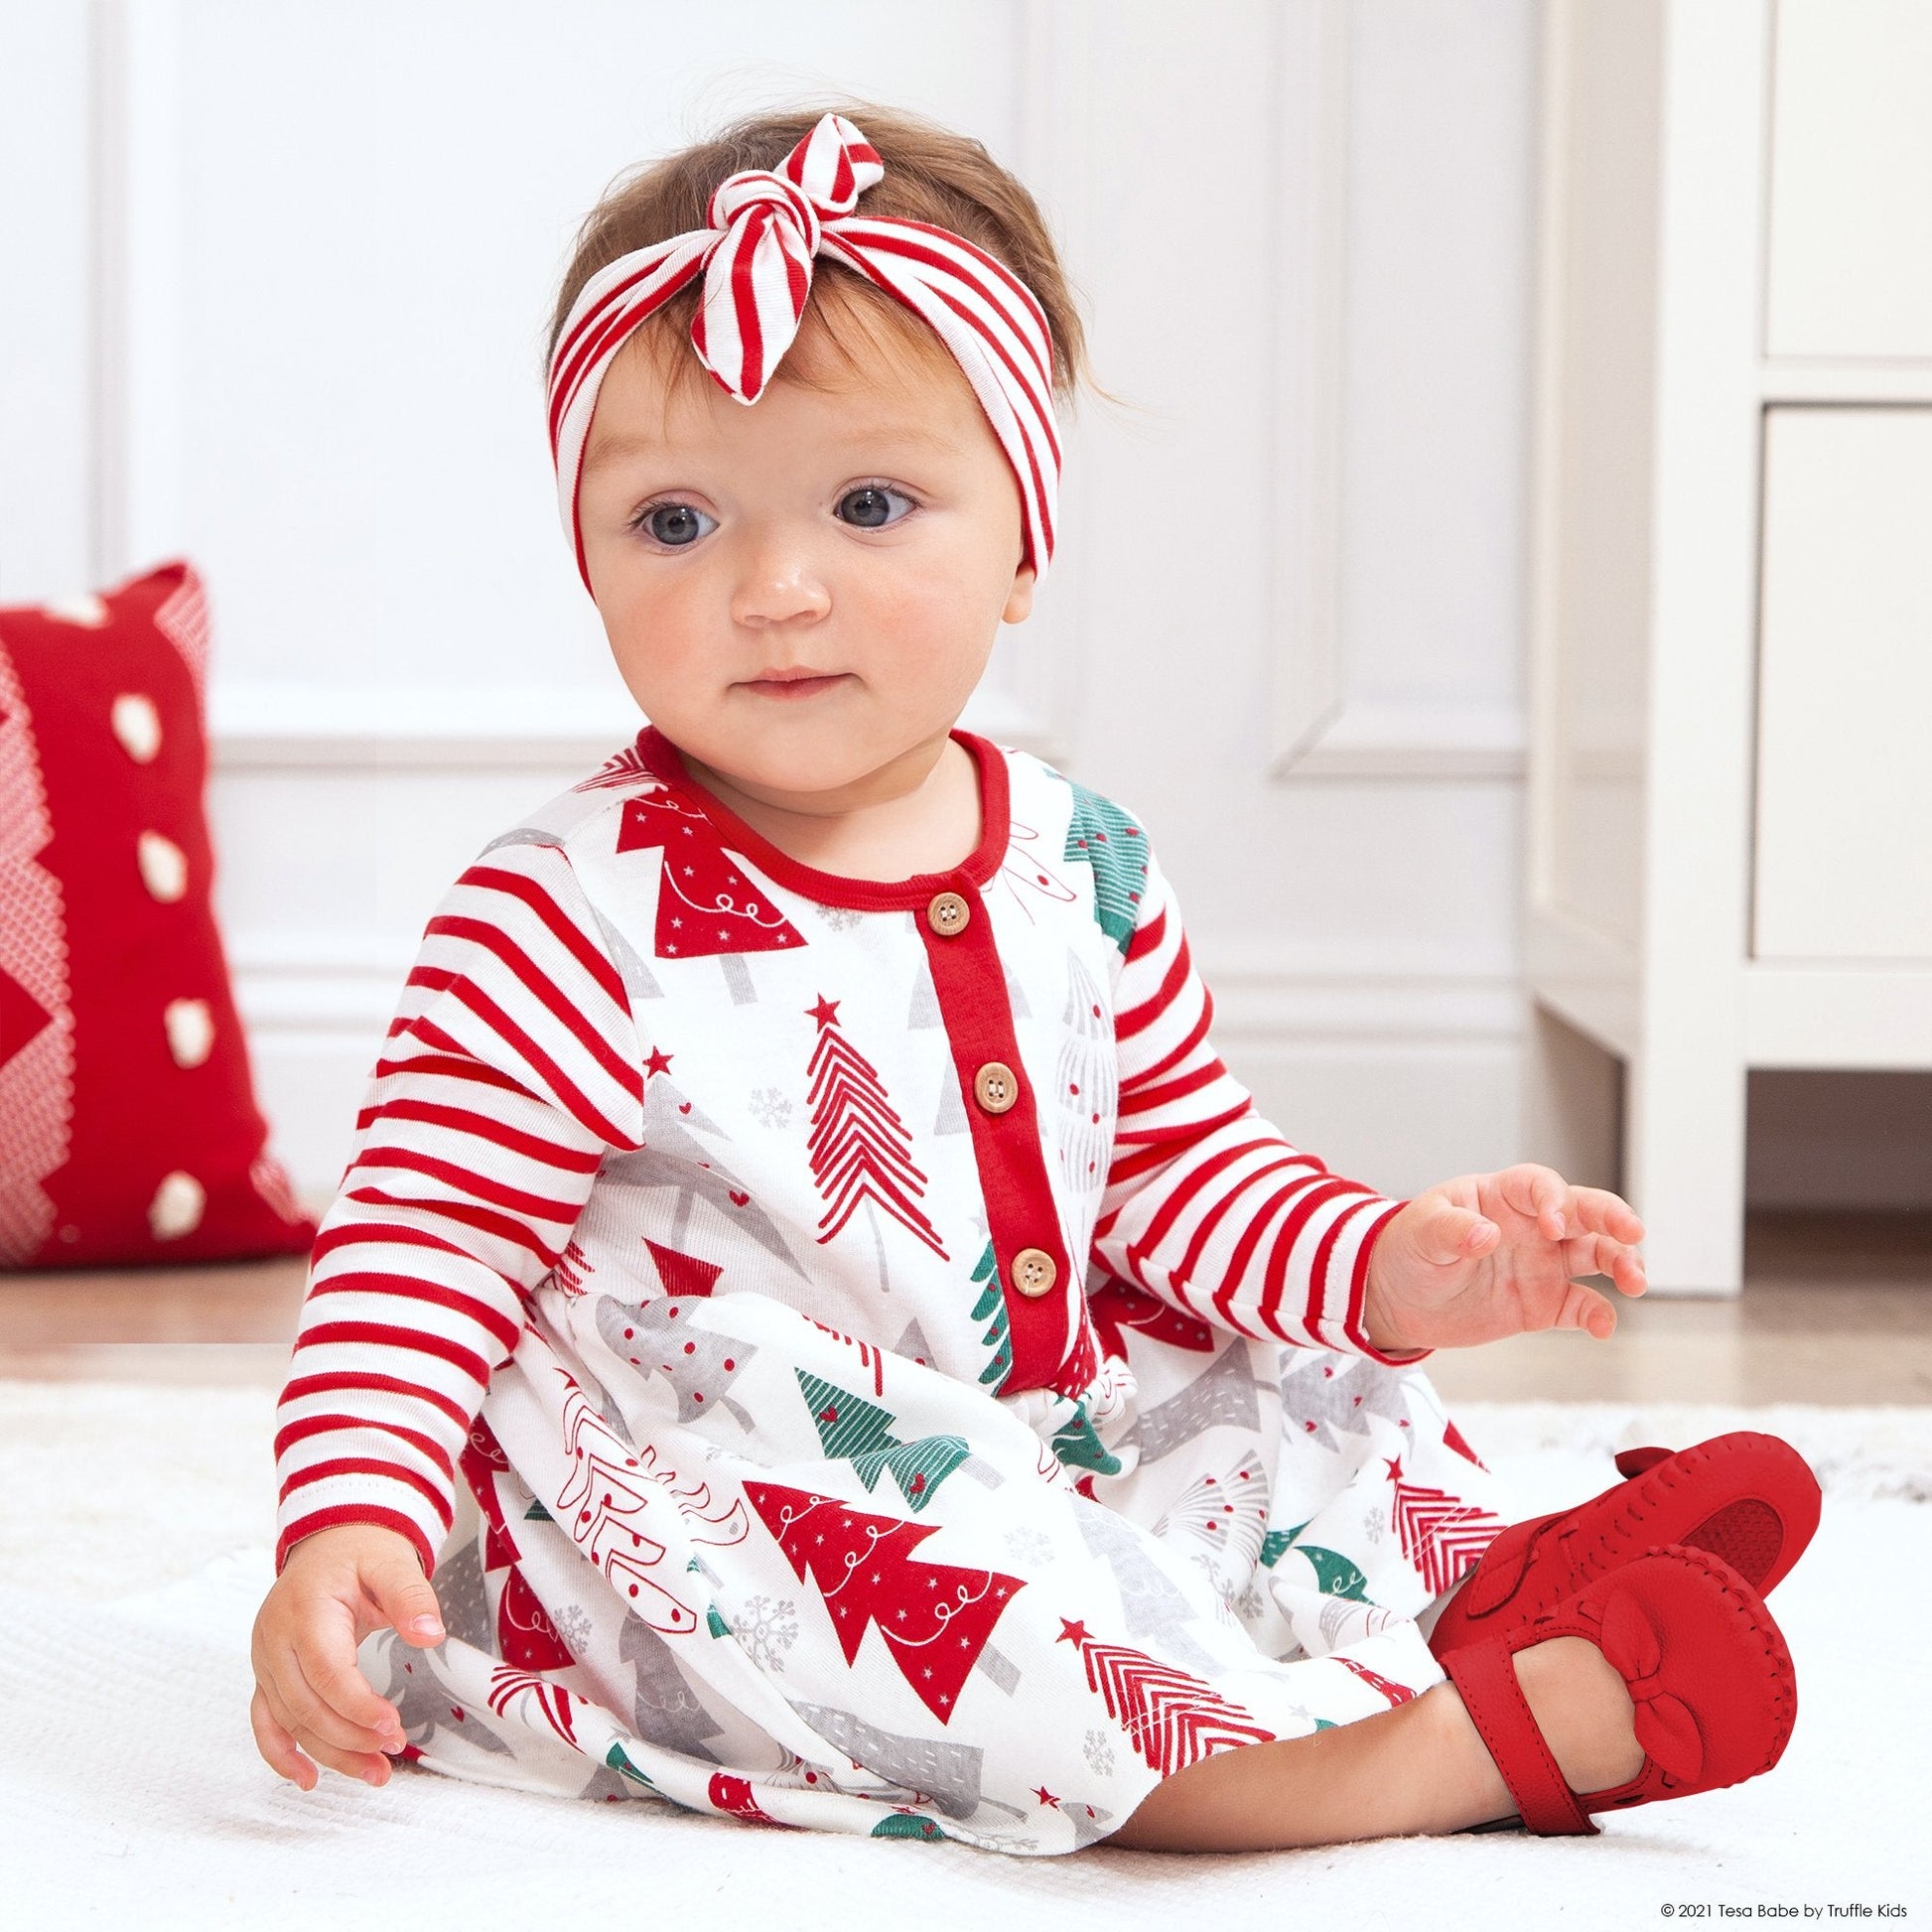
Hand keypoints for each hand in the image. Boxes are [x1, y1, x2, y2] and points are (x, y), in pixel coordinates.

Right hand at [249, 1522, 446, 1791]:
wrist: (330, 1540)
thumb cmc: (361, 1550)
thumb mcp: (392, 1561)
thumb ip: (412, 1595)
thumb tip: (430, 1633)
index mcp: (306, 1611)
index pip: (327, 1672)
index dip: (358, 1706)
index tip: (393, 1726)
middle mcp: (275, 1639)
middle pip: (306, 1705)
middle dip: (349, 1736)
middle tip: (393, 1750)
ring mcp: (265, 1658)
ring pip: (289, 1720)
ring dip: (328, 1753)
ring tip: (373, 1772)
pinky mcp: (267, 1672)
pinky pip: (265, 1720)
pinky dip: (281, 1753)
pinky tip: (307, 1778)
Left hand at [1363, 1163, 1646, 1354]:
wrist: (1399, 1299)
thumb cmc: (1408, 1250)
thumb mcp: (1420, 1234)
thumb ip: (1451, 1230)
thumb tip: (1486, 1234)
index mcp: (1501, 1197)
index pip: (1541, 1185)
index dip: (1555, 1200)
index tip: (1554, 1227)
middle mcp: (1532, 1227)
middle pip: (1584, 1213)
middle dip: (1613, 1219)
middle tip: (1633, 1233)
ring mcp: (1541, 1265)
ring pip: (1595, 1256)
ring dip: (1621, 1263)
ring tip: (1634, 1282)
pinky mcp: (1542, 1304)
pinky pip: (1580, 1307)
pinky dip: (1597, 1315)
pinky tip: (1603, 1328)